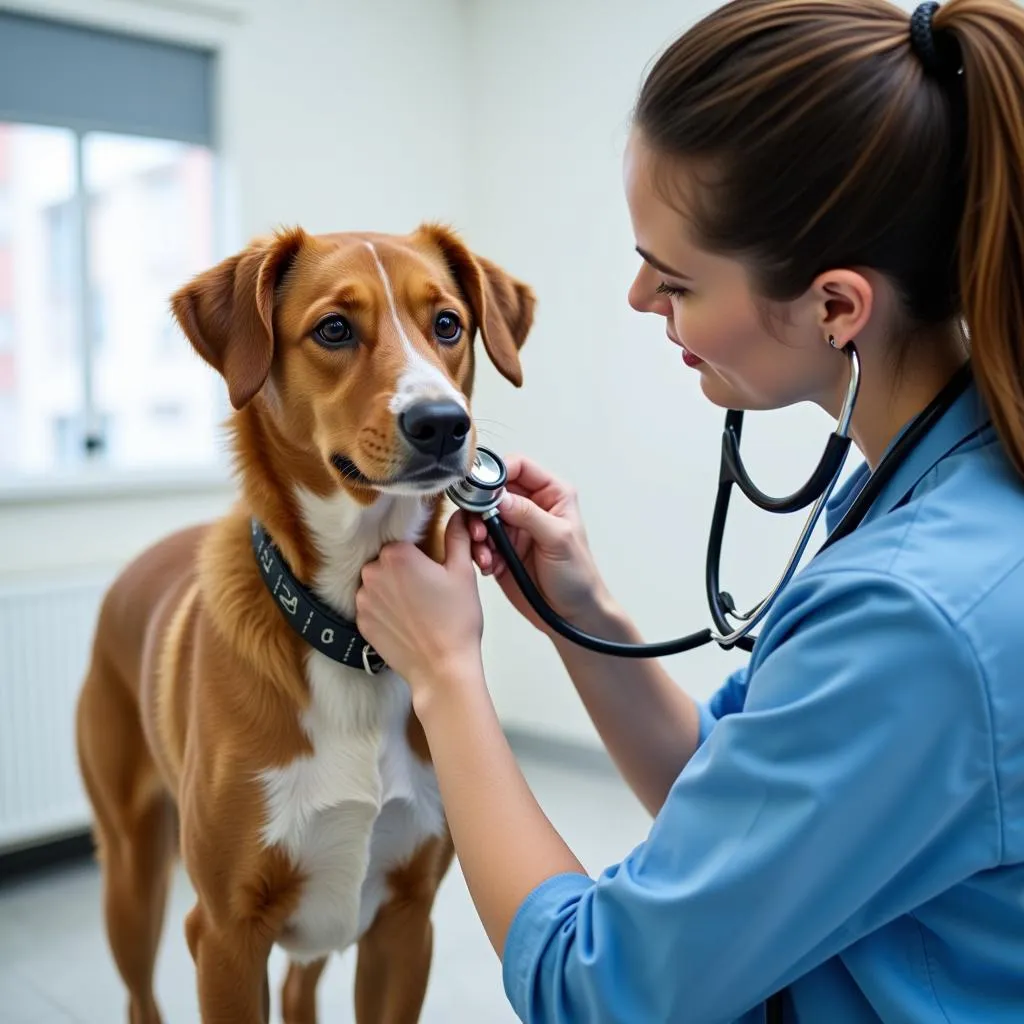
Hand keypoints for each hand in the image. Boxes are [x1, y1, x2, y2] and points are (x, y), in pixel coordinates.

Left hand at [356, 511, 483, 698]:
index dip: (420, 556)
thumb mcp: (463, 573)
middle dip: (404, 572)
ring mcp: (363, 599)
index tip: (432, 570)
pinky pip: (371, 606)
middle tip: (428, 591)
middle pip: (387, 562)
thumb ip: (457, 538)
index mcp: (397, 555)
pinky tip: (406, 622)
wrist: (442, 669)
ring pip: (377, 583)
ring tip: (418, 609)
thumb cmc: (456, 622)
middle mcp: (373, 573)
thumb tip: (459, 516)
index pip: (403, 543)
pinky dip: (385, 610)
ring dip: (392, 590)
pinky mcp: (360, 622)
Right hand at [469, 455, 611, 634]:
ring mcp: (514, 527)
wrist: (572, 614)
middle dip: (480, 508)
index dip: (497, 473)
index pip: (518, 467)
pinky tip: (490, 566)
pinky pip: (478, 541)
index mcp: (551, 494)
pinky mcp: (501, 549)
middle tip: (479, 529)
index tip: (482, 490)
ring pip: (481, 516)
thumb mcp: (557, 539)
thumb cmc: (578, 575)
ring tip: (486, 553)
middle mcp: (530, 506)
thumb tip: (499, 496)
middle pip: (492, 491)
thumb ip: (528, 514)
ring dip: (478, 533)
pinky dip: (479, 552)